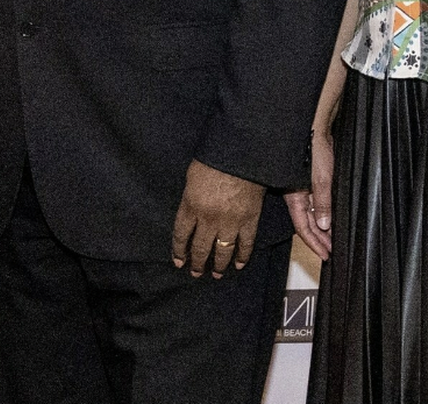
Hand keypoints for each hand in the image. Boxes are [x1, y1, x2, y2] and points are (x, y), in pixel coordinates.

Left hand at [171, 160, 263, 278]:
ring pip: (222, 251)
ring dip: (218, 265)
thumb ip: (190, 198)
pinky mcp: (249, 220)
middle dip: (196, 262)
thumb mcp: (192, 176)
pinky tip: (239, 264)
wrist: (241, 154)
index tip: (178, 261)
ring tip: (215, 274)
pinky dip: (243, 256)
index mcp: (190, 206)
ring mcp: (230, 222)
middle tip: (195, 272)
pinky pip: (246, 243)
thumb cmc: (214, 159)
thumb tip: (191, 211)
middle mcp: (208, 219)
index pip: (181, 235)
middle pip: (200, 247)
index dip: (179, 251)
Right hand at [285, 126, 334, 259]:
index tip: (326, 255)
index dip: (314, 243)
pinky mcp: (310, 182)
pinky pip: (315, 205)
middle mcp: (297, 195)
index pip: (303, 227)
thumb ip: (322, 203)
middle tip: (332, 251)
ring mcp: (303, 189)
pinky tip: (331, 220)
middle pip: (307, 224)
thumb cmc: (314, 148)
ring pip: (311, 216)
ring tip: (334, 240)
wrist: (314, 128)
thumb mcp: (321, 179)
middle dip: (319, 240)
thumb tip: (323, 225)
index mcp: (294, 196)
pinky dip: (324, 215)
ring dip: (322, 229)